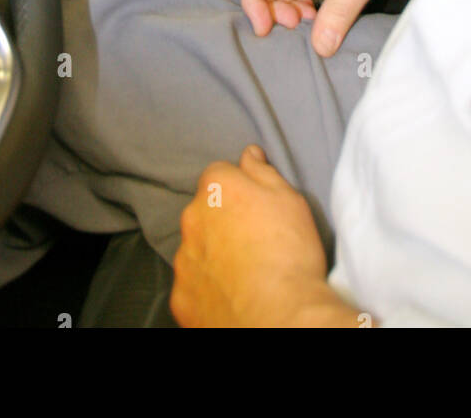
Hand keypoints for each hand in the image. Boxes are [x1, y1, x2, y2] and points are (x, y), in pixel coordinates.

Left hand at [171, 145, 360, 327]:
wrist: (279, 317)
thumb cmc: (290, 252)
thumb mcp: (289, 199)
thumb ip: (263, 172)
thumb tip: (249, 153)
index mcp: (217, 188)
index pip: (220, 173)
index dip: (238, 188)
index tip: (255, 206)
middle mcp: (192, 218)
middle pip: (203, 210)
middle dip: (220, 220)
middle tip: (252, 241)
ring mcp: (183, 259)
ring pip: (195, 247)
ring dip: (211, 254)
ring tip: (243, 272)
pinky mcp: (181, 296)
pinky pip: (191, 284)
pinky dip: (206, 287)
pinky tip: (230, 295)